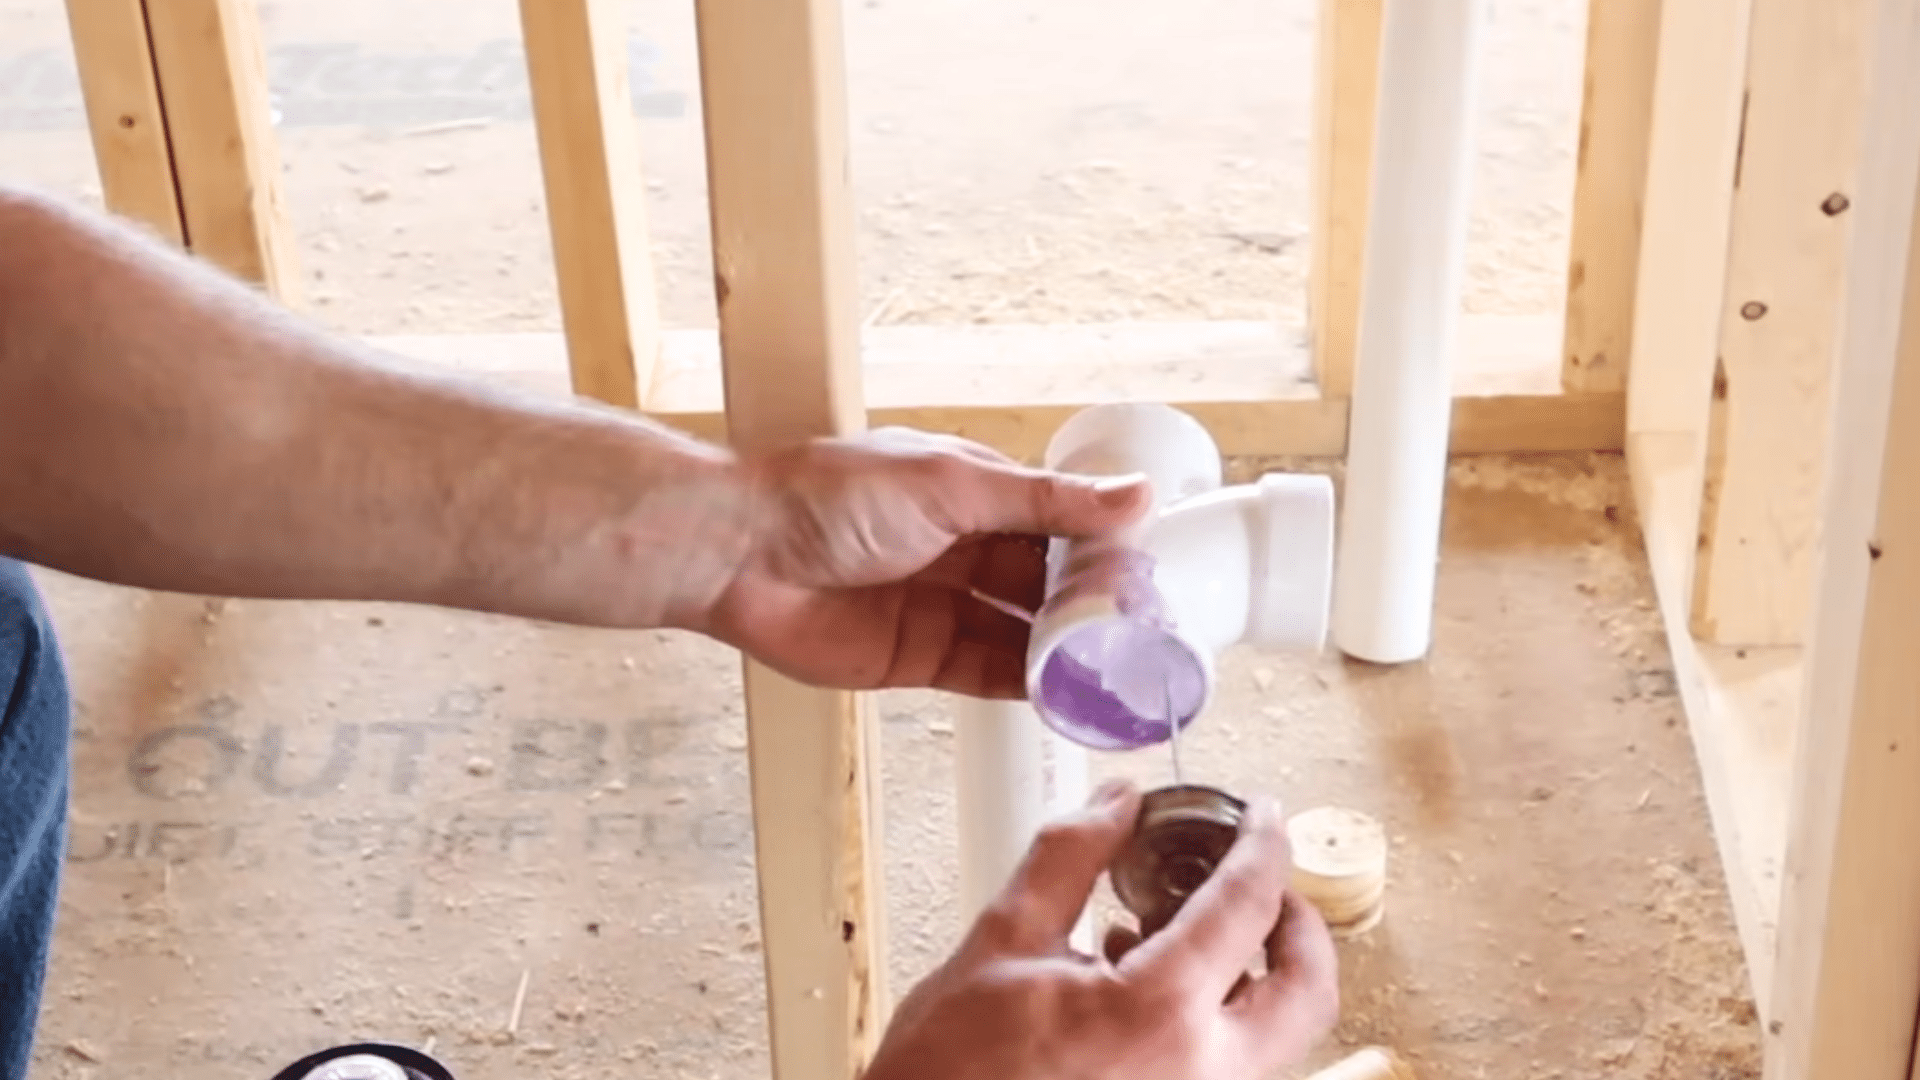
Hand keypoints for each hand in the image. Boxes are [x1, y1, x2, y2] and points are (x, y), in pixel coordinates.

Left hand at [704, 427, 1150, 696]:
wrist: (738, 552)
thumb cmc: (831, 495)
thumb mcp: (952, 485)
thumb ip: (1044, 502)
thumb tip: (1134, 498)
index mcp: (976, 491)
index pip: (1061, 521)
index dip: (1106, 548)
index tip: (1157, 574)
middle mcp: (966, 547)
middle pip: (1049, 584)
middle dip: (1095, 609)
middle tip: (1148, 635)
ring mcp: (945, 604)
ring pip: (1025, 634)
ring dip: (1067, 654)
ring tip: (1121, 675)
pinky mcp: (920, 658)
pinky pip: (988, 674)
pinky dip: (1027, 687)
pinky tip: (1067, 697)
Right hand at [867, 780, 1340, 1079]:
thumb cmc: (949, 1073)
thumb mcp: (1003, 940)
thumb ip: (1071, 858)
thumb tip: (1117, 803)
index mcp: (1158, 1014)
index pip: (1247, 905)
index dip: (1262, 844)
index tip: (1260, 818)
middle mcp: (1202, 1075)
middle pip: (1307, 990)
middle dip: (1296, 923)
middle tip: (1261, 880)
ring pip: (1281, 1038)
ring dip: (1258, 976)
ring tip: (1193, 932)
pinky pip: (1237, 1070)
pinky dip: (1224, 1021)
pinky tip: (1155, 987)